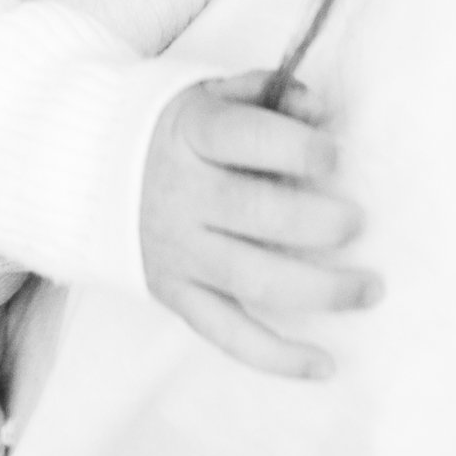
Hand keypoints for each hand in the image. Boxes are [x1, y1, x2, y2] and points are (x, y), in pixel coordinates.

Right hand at [137, 69, 378, 377]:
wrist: (86, 169)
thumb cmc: (174, 130)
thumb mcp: (209, 92)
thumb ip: (267, 93)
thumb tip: (321, 111)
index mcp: (190, 134)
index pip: (244, 138)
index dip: (297, 149)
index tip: (333, 155)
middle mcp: (181, 195)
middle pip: (256, 215)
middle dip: (319, 222)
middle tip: (357, 221)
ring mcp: (179, 253)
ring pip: (254, 281)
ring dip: (322, 290)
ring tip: (369, 288)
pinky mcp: (177, 296)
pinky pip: (229, 336)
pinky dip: (278, 357)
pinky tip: (325, 363)